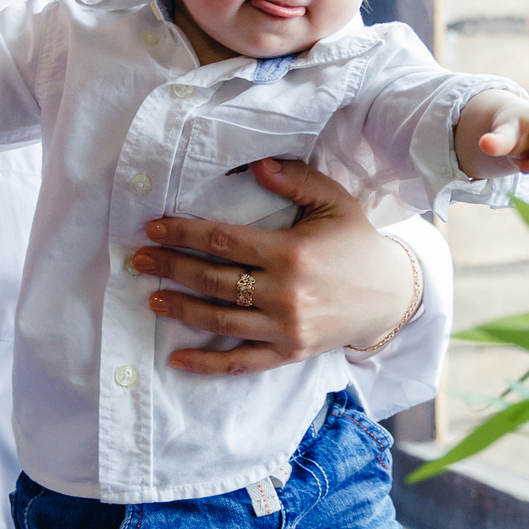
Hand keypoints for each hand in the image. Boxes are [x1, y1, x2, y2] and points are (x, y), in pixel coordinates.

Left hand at [129, 159, 416, 374]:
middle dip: (169, 268)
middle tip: (139, 260)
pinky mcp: (288, 352)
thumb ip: (296, 180)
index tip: (154, 228)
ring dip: (179, 308)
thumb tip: (257, 165)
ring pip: (218, 319)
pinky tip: (176, 359)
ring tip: (151, 297)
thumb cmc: (356, 243)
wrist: (389, 296)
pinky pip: (240, 361)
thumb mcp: (335, 202)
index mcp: (290, 252)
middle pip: (212, 279)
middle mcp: (284, 292)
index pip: (222, 241)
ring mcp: (284, 327)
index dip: (183, 233)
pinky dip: (206, 363)